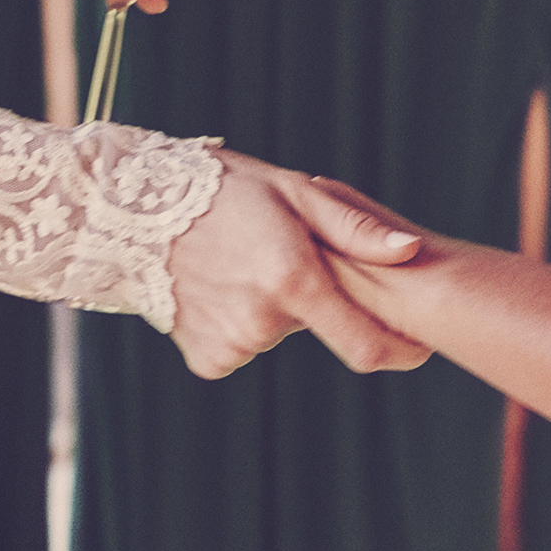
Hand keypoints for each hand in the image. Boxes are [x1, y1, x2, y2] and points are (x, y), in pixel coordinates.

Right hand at [164, 155, 426, 380]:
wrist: (132, 212)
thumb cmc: (223, 191)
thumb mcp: (293, 193)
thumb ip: (355, 230)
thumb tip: (412, 251)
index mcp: (292, 279)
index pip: (365, 346)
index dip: (399, 351)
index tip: (419, 347)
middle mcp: (262, 321)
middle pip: (320, 328)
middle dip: (319, 303)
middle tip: (287, 261)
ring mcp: (232, 345)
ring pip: (280, 335)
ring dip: (276, 309)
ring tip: (245, 266)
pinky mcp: (209, 360)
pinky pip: (246, 348)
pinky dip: (242, 325)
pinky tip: (220, 290)